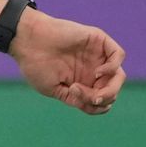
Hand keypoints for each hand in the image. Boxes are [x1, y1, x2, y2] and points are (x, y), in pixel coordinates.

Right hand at [10, 11, 125, 115]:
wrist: (26, 40)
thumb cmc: (35, 64)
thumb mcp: (55, 90)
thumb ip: (77, 99)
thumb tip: (98, 103)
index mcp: (82, 81)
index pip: (102, 99)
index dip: (97, 106)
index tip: (79, 101)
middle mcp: (91, 69)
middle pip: (113, 89)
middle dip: (105, 98)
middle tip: (91, 97)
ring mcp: (96, 55)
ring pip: (119, 76)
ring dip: (111, 88)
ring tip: (96, 91)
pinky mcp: (97, 40)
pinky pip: (118, 55)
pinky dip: (113, 67)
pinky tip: (98, 73)